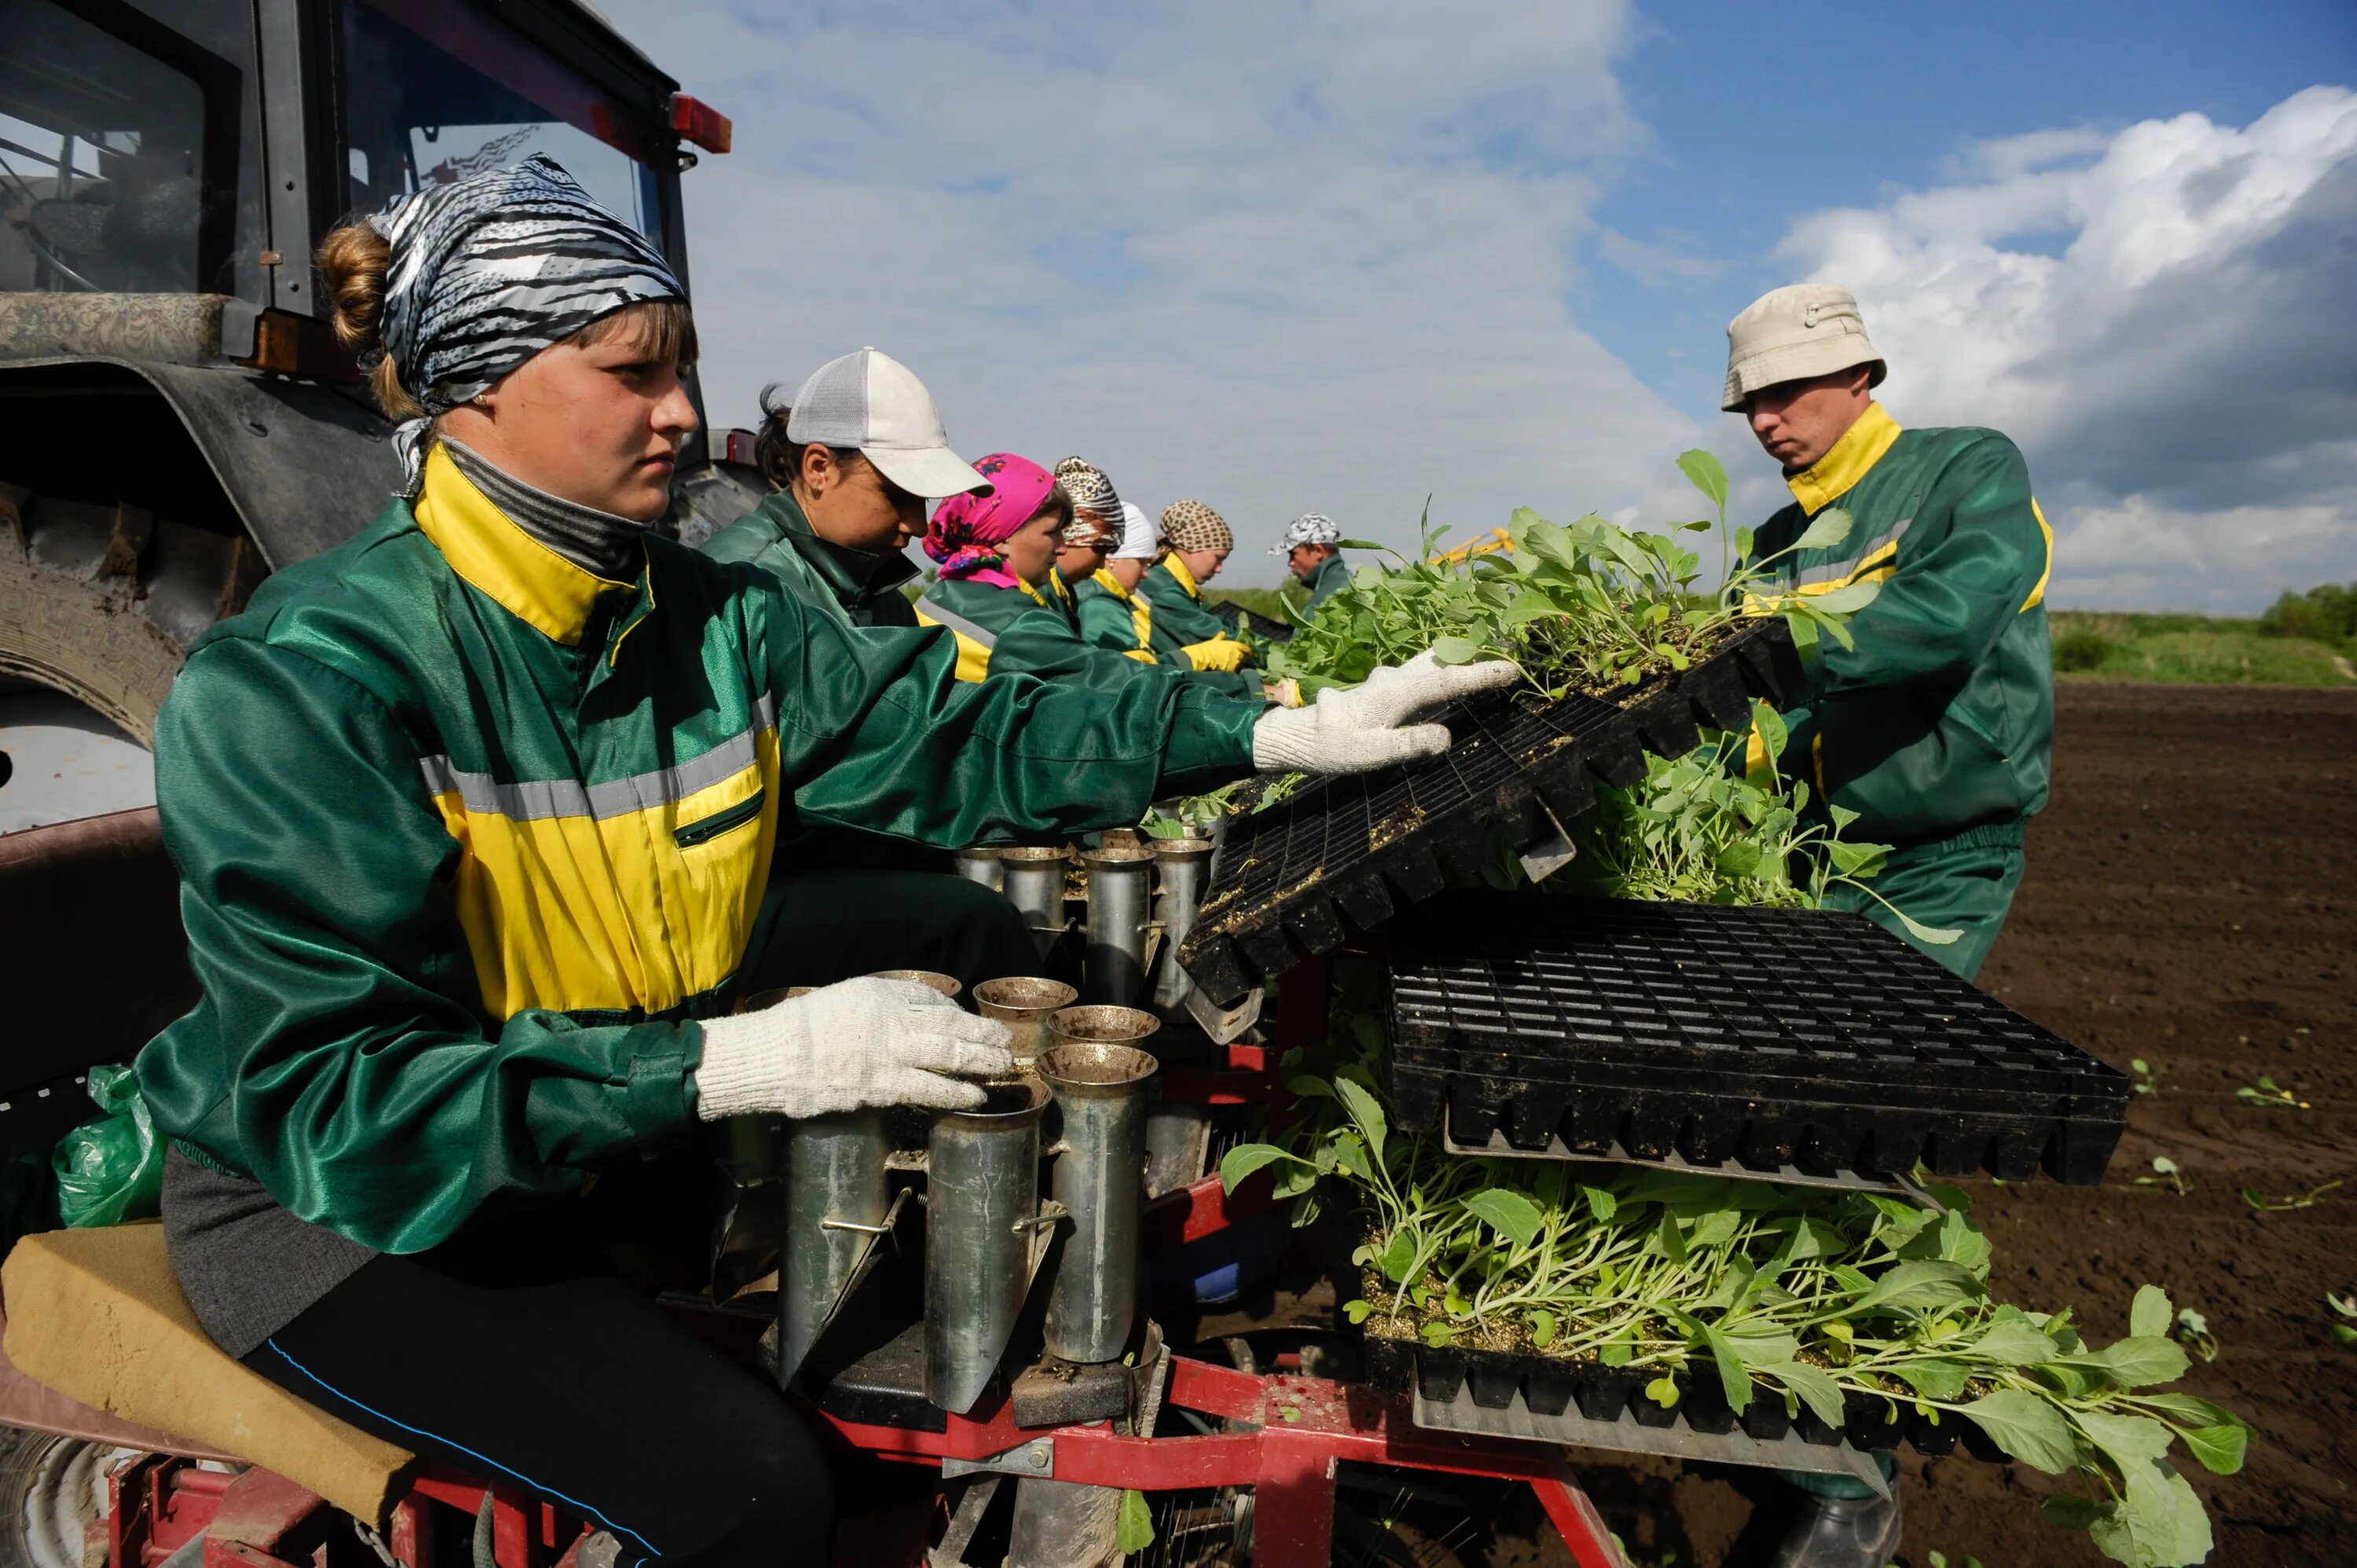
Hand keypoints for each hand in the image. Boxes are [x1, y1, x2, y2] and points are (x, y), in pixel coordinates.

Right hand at [695, 977, 1013, 1118]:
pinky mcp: (885, 1086)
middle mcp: (894, 1020)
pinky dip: (957, 1092)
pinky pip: (931, 1089)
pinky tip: (976, 1096)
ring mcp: (893, 1054)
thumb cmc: (805, 1028)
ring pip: (950, 1056)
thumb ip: (883, 1005)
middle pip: (952, 1026)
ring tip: (1003, 1067)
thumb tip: (914, 1017)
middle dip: (983, 1035)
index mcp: (882, 994)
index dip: (959, 1015)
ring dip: (982, 1062)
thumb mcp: (848, 999)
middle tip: (1006, 1042)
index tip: (972, 1024)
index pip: (933, 1000)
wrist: (777, 1055)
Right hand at [1183, 636, 1249, 672]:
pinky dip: (1231, 671)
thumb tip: (1223, 632)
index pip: (1244, 647)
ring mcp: (1234, 662)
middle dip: (1239, 658)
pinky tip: (1227, 671)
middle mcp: (1236, 653)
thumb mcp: (1215, 641)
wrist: (1204, 657)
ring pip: (1237, 665)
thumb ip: (1220, 637)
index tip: (1250, 652)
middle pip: (1241, 657)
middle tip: (1235, 660)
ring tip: (1230, 666)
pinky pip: (1233, 671)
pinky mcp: (1230, 670)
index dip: (1248, 650)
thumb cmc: (1209, 647)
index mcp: (1234, 645)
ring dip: (1235, 665)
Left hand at [1249, 649, 1518, 774]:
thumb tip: (1447, 738)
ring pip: (1432, 660)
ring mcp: (1388, 679)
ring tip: (1491, 650)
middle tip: (1512, 648)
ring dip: (1461, 654)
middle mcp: (1394, 679)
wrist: (1297, 736)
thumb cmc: (1332, 748)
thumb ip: (1408, 744)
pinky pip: (1422, 668)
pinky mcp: (1385, 685)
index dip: (1481, 674)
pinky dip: (1444, 663)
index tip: (1512, 668)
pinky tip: (1453, 664)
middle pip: (1444, 660)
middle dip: (1478, 653)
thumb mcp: (1369, 754)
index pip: (1447, 680)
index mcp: (1395, 692)